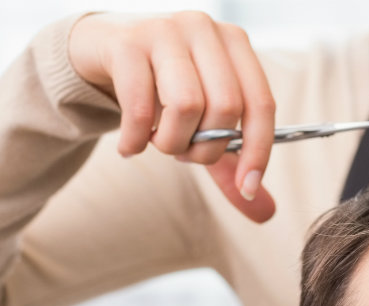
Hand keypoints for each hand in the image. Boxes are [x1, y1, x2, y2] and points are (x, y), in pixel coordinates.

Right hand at [69, 11, 276, 222]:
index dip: (258, 151)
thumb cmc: (163, 87)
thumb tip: (265, 212)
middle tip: (184, 153)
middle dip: (205, 148)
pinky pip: (140, 108)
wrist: (103, 50)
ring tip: (158, 143)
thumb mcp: (202, 122)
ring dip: (171, 143)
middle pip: (225, 108)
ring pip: (186, 106)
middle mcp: (204, 29)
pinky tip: (130, 148)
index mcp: (235, 43)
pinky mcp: (127, 42)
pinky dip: (136, 140)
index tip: (248, 186)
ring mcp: (165, 30)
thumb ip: (230, 164)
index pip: (261, 103)